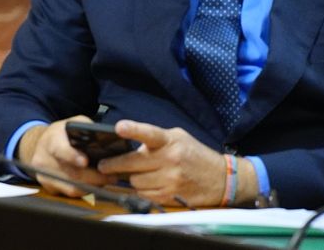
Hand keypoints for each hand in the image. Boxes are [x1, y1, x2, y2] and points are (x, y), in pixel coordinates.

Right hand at [17, 117, 112, 196]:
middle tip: (111, 177)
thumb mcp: (71, 124)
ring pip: (72, 188)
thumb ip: (85, 127)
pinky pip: (70, 193)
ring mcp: (44, 176)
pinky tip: (93, 184)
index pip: (60, 149)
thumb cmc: (60, 134)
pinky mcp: (48, 187)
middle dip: (94, 177)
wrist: (38, 144)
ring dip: (92, 186)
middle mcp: (44, 159)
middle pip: (71, 174)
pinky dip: (84, 190)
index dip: (72, 156)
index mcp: (51, 140)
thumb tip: (104, 138)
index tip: (85, 161)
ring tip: (106, 181)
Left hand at [100, 120, 245, 206]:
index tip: (119, 127)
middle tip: (102, 165)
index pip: (149, 133)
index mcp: (170, 141)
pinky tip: (145, 184)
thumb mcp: (178, 138)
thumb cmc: (194, 154)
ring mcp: (171, 180)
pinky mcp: (171, 196)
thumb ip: (156, 139)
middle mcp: (170, 160)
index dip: (133, 130)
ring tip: (134, 174)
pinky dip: (141, 190)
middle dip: (114, 165)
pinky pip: (144, 195)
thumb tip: (130, 142)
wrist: (221, 178)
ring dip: (131, 179)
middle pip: (132, 164)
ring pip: (135, 181)